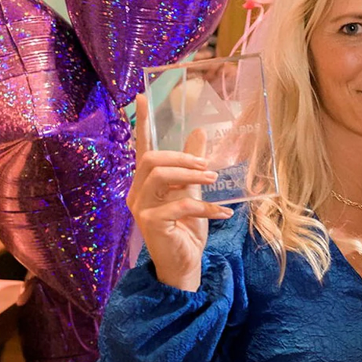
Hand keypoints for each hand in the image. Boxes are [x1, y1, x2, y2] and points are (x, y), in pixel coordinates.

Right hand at [128, 94, 231, 290]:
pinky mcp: (152, 224)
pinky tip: (224, 212)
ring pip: (159, 175)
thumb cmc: (187, 230)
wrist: (184, 266)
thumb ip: (192, 167)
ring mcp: (142, 208)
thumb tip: (199, 133)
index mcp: (146, 183)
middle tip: (208, 165)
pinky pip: (179, 205)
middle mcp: (138, 193)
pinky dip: (206, 206)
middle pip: (151, 159)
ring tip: (214, 180)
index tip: (141, 95)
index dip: (142, 123)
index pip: (142, 148)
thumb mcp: (193, 192)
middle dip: (182, 157)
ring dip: (191, 175)